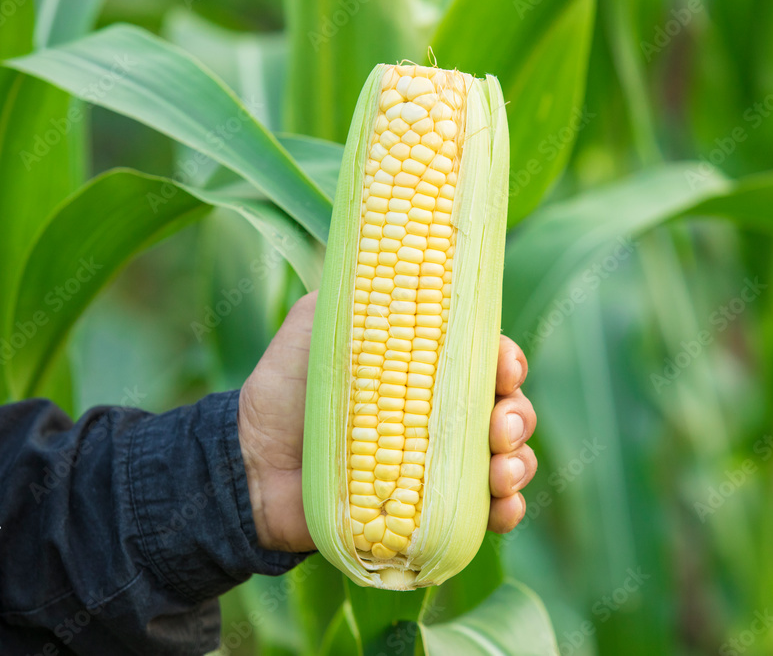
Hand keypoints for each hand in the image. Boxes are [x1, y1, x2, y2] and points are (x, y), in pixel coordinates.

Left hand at [237, 291, 537, 551]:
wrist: (252, 465)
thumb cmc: (284, 389)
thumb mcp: (314, 327)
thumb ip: (350, 295)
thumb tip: (389, 260)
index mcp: (428, 368)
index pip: (487, 359)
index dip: (507, 362)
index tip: (504, 368)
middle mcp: (444, 415)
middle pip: (508, 409)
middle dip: (519, 416)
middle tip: (500, 427)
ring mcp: (442, 466)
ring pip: (508, 459)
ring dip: (520, 462)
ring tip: (501, 470)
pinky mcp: (431, 513)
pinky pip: (484, 514)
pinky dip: (508, 511)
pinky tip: (503, 507)